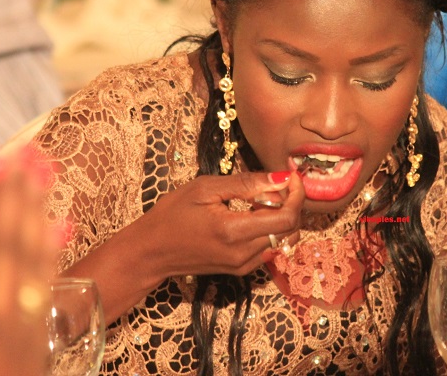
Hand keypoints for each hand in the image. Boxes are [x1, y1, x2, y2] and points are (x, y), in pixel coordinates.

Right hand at [0, 147, 61, 375]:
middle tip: (27, 150)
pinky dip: (56, 254)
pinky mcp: (42, 346)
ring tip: (46, 170)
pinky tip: (62, 223)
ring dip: (40, 212)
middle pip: (11, 251)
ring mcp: (28, 337)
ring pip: (36, 265)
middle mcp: (2, 328)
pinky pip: (51, 293)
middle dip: (17, 196)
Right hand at [145, 170, 304, 281]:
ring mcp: (243, 266)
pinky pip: (270, 248)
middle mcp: (243, 254)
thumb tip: (281, 178)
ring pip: (284, 240)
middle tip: (279, 184)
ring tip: (264, 199)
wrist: (150, 251)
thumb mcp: (206, 188)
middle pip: (291, 230)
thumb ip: (247, 183)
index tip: (291, 176)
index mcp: (234, 231)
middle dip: (292, 203)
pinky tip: (254, 214)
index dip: (296, 195)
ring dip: (284, 217)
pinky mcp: (241, 270)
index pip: (286, 217)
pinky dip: (272, 229)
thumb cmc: (173, 214)